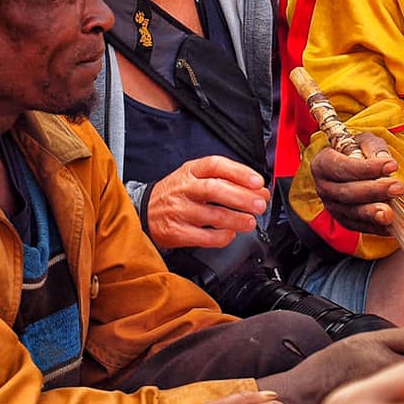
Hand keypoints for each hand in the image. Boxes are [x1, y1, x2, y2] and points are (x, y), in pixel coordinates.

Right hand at [147, 155, 270, 248]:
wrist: (144, 211)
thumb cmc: (177, 193)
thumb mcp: (196, 177)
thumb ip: (227, 181)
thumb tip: (260, 191)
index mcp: (191, 171)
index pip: (216, 165)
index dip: (239, 172)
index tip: (258, 182)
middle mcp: (184, 189)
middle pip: (215, 189)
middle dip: (242, 197)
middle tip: (260, 204)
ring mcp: (179, 211)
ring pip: (213, 215)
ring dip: (237, 220)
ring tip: (251, 222)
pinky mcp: (177, 232)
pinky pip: (205, 237)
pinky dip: (223, 237)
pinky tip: (231, 234)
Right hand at [311, 131, 403, 234]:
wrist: (353, 167)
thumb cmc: (357, 151)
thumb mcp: (364, 141)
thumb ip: (374, 148)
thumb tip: (384, 159)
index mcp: (323, 164)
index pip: (342, 167)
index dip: (367, 168)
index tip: (392, 165)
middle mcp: (324, 188)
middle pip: (347, 192)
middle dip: (375, 191)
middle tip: (398, 188)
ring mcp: (333, 207)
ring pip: (352, 212)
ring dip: (373, 213)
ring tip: (391, 213)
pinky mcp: (344, 221)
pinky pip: (360, 227)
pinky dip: (376, 227)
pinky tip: (391, 225)